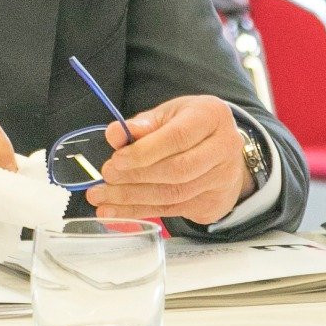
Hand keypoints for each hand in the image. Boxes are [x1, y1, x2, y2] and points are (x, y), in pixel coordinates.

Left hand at [84, 95, 253, 225]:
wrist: (222, 150)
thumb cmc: (189, 126)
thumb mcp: (168, 115)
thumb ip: (142, 125)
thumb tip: (114, 134)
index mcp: (211, 116)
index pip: (178, 138)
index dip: (145, 151)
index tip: (117, 159)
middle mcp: (224, 148)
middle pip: (177, 170)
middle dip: (137, 176)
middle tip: (107, 177)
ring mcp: (222, 179)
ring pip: (174, 194)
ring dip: (133, 198)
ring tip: (102, 197)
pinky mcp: (213, 202)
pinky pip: (172, 210)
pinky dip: (139, 211)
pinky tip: (115, 211)